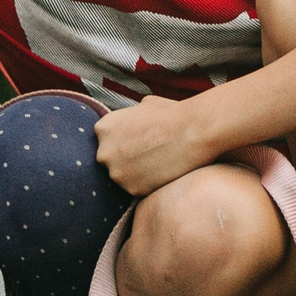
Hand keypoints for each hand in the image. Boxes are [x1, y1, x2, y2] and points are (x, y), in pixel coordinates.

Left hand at [93, 95, 217, 197]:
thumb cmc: (172, 114)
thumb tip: (134, 118)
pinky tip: (163, 173)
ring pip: (123, 177)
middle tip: (147, 155)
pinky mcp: (132, 189)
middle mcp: (104, 152)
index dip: (123, 142)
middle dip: (125, 159)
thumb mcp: (144, 105)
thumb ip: (131, 116)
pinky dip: (148, 184)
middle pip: (111, 161)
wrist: (192, 131)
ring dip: (136, 173)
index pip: (106, 141)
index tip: (137, 142)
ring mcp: (116, 173)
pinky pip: (137, 189)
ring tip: (158, 163)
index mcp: (103, 128)